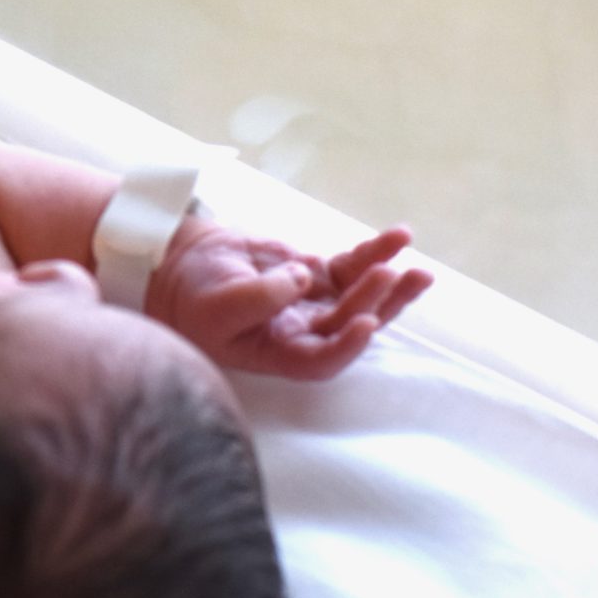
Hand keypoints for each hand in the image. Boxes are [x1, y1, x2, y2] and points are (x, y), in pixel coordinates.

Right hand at [148, 223, 431, 380]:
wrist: (181, 265)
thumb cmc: (190, 296)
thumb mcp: (217, 304)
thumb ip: (260, 296)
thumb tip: (302, 279)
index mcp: (279, 353)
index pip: (321, 360)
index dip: (347, 347)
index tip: (366, 324)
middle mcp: (303, 333)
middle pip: (352, 323)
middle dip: (377, 302)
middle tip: (393, 276)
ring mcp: (314, 302)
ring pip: (362, 295)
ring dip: (391, 281)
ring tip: (415, 262)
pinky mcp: (316, 273)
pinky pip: (353, 265)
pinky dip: (376, 251)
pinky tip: (398, 236)